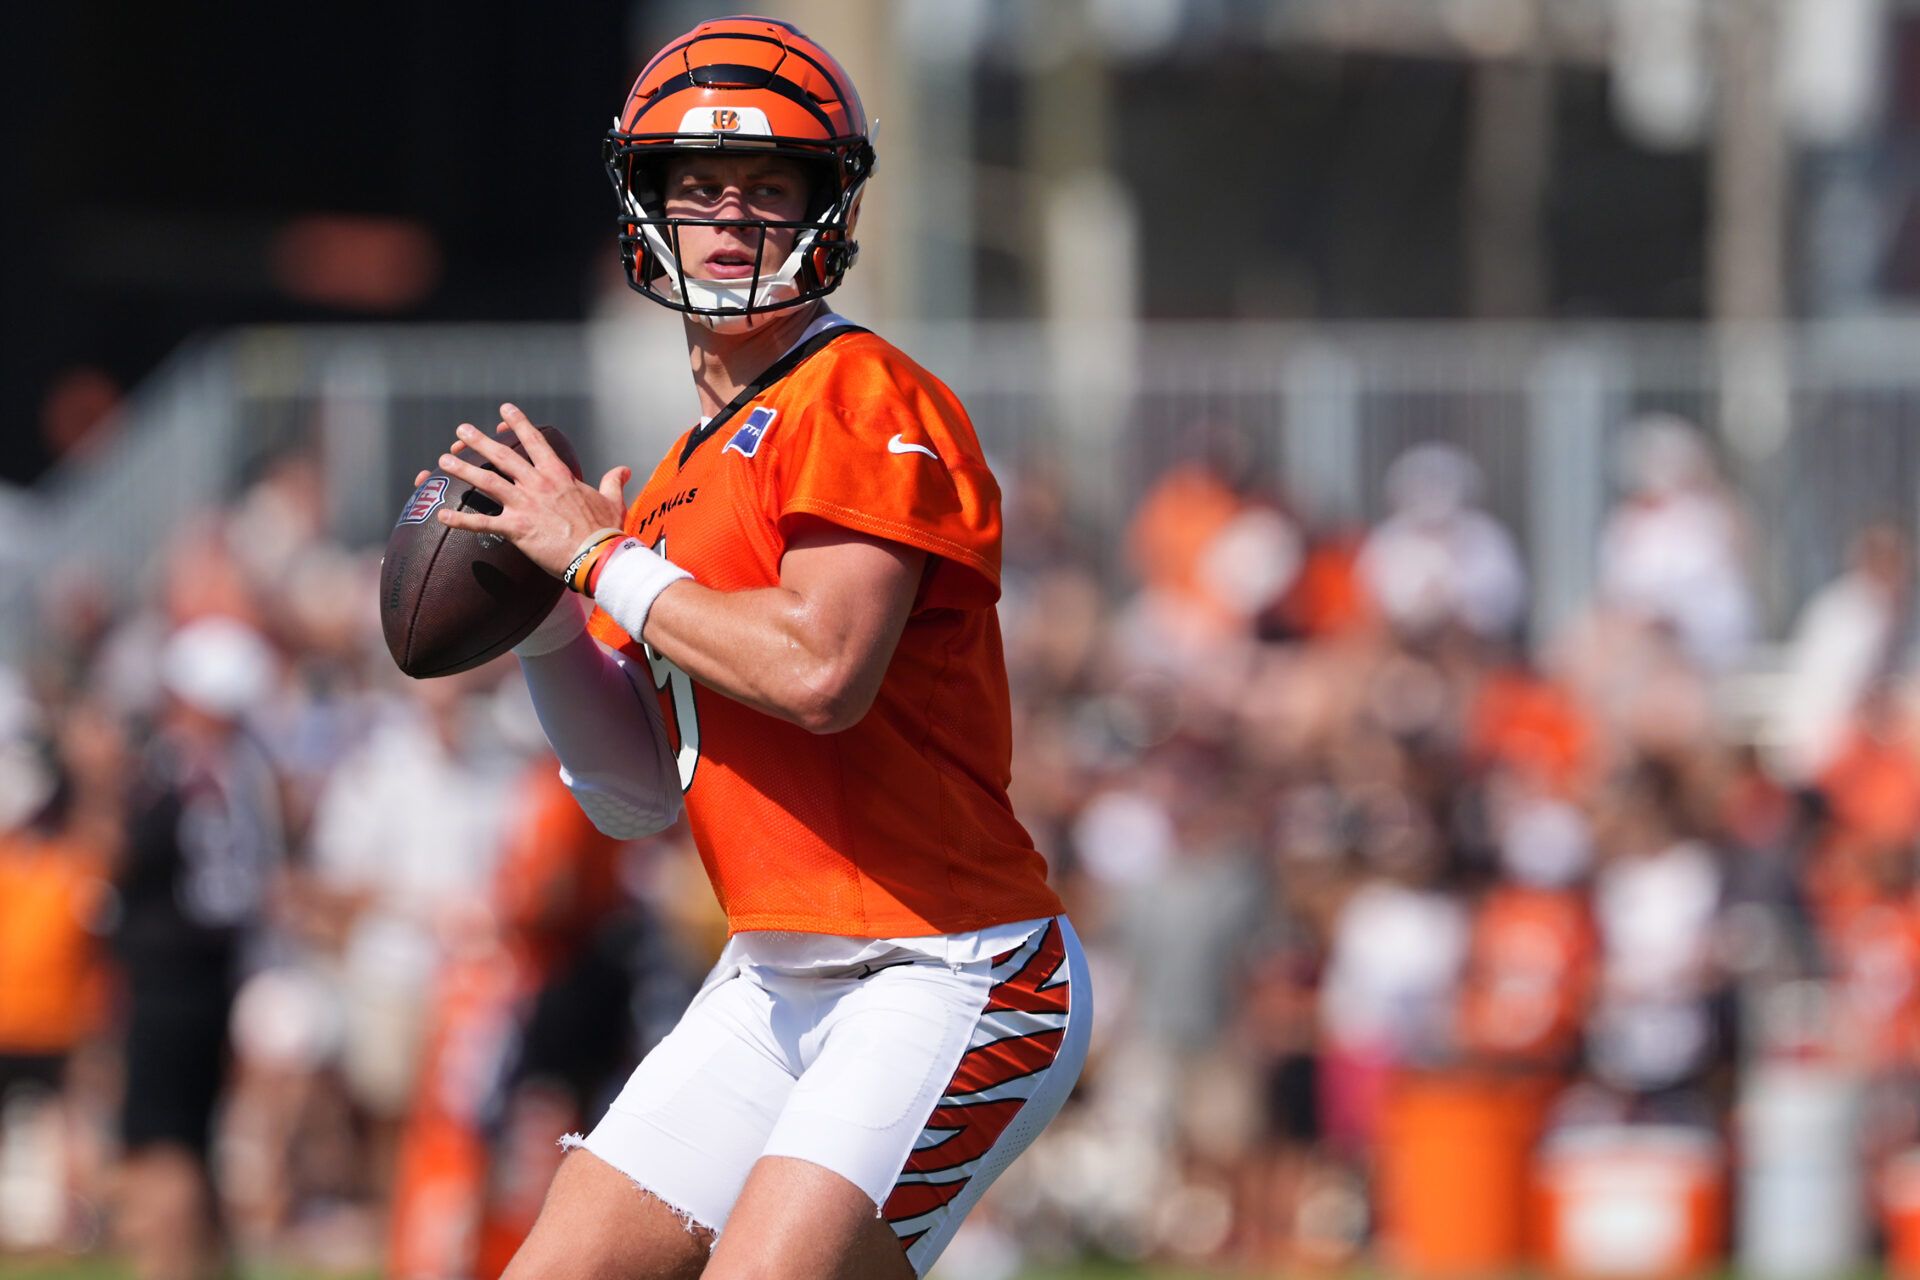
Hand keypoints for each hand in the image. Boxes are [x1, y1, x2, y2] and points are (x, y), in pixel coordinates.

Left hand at [423, 403, 631, 579]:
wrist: (598, 555)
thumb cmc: (605, 530)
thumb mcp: (613, 500)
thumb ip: (613, 481)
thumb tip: (623, 470)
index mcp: (558, 475)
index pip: (535, 441)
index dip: (519, 423)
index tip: (504, 410)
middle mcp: (537, 484)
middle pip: (502, 456)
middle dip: (480, 441)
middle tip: (461, 430)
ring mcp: (524, 505)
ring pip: (486, 481)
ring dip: (463, 469)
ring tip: (444, 460)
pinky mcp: (515, 529)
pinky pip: (481, 523)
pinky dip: (460, 520)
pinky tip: (441, 516)